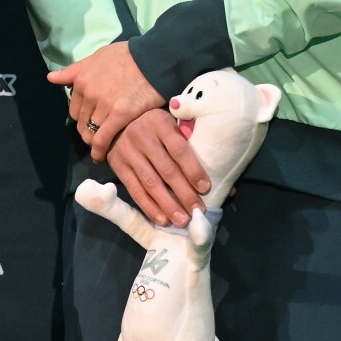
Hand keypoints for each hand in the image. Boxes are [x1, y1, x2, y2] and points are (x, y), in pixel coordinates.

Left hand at [49, 41, 166, 160]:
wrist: (154, 59)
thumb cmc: (127, 55)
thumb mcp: (97, 57)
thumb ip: (74, 70)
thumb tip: (50, 77)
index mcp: (82, 80)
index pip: (74, 108)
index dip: (81, 117)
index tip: (89, 122)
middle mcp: (89, 93)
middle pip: (81, 122)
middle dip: (86, 131)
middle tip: (95, 136)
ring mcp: (103, 105)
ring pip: (90, 132)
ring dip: (93, 141)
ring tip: (100, 146)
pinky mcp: (120, 115)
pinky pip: (102, 139)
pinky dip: (99, 150)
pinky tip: (100, 156)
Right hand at [105, 111, 207, 226]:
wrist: (120, 120)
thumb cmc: (156, 126)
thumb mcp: (171, 123)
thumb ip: (192, 144)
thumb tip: (223, 179)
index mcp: (160, 123)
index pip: (179, 149)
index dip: (193, 170)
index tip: (205, 188)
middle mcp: (141, 136)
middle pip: (166, 169)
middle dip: (184, 193)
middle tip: (197, 211)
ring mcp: (127, 151)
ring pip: (150, 183)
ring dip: (168, 204)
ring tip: (182, 220)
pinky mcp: (117, 166)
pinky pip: (135, 190)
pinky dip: (149, 206)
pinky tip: (162, 219)